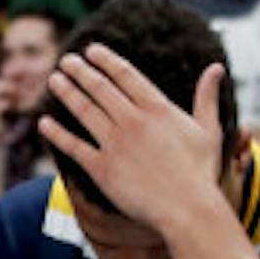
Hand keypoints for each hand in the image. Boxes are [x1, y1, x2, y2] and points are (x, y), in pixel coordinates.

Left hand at [39, 44, 227, 232]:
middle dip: (81, 71)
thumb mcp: (209, 129)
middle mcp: (133, 121)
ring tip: (54, 80)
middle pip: (101, 88)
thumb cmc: (201, 172)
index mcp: (158, 108)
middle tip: (66, 59)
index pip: (126, 76)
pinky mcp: (102, 168)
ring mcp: (115, 144)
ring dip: (67, 93)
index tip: (92, 50)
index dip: (106, 61)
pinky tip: (43, 122)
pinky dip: (57, 133)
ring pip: (84, 111)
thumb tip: (216, 68)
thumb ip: (207, 97)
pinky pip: (73, 147)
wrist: (187, 208)